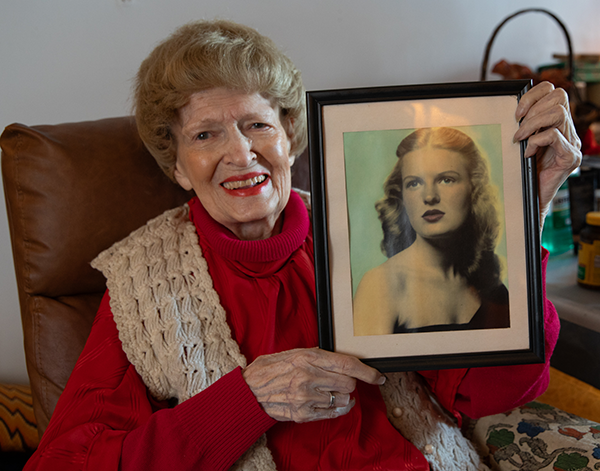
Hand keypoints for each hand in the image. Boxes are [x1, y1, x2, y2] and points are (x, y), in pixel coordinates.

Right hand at [242, 347, 384, 422]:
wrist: (249, 390)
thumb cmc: (271, 368)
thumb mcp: (294, 353)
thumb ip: (318, 357)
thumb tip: (344, 361)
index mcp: (307, 357)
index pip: (347, 365)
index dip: (368, 372)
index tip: (378, 376)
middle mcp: (308, 377)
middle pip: (349, 384)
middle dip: (348, 383)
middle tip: (339, 380)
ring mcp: (306, 398)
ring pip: (342, 400)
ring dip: (341, 396)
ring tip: (328, 391)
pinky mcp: (303, 414)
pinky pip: (333, 413)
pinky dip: (337, 408)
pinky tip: (330, 402)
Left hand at [513, 81, 581, 228]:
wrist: (533, 198)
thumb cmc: (526, 171)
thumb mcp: (522, 142)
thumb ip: (524, 126)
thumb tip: (513, 109)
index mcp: (558, 123)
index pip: (553, 91)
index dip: (534, 95)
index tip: (517, 112)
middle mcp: (569, 130)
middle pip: (559, 96)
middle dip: (533, 108)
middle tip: (518, 127)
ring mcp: (572, 144)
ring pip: (558, 113)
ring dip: (533, 124)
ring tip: (520, 138)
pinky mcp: (570, 158)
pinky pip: (555, 137)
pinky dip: (537, 141)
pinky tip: (528, 152)